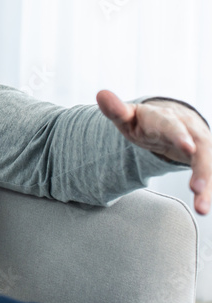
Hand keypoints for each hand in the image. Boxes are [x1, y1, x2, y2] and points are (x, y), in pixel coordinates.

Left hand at [97, 90, 210, 214]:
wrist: (169, 120)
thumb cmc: (144, 121)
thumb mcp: (128, 116)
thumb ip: (116, 110)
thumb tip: (101, 94)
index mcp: (164, 118)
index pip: (172, 126)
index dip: (180, 135)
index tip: (188, 147)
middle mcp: (187, 130)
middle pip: (199, 145)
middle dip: (202, 166)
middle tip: (197, 187)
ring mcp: (199, 144)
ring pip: (208, 162)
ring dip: (206, 185)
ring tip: (201, 208)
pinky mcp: (205, 158)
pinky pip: (208, 174)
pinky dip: (208, 190)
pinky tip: (203, 207)